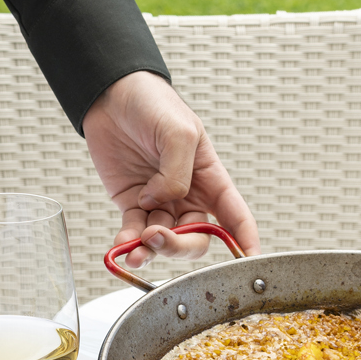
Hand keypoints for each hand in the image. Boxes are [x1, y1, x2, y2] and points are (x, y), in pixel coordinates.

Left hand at [83, 71, 258, 269]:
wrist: (111, 96)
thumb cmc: (154, 104)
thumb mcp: (179, 131)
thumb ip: (177, 173)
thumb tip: (161, 203)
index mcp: (211, 179)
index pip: (235, 217)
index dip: (245, 243)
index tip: (248, 263)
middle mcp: (188, 196)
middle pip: (196, 238)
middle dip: (179, 246)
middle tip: (158, 237)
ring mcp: (159, 203)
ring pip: (164, 242)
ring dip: (151, 251)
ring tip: (137, 249)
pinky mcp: (132, 205)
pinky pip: (133, 234)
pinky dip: (128, 245)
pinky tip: (122, 247)